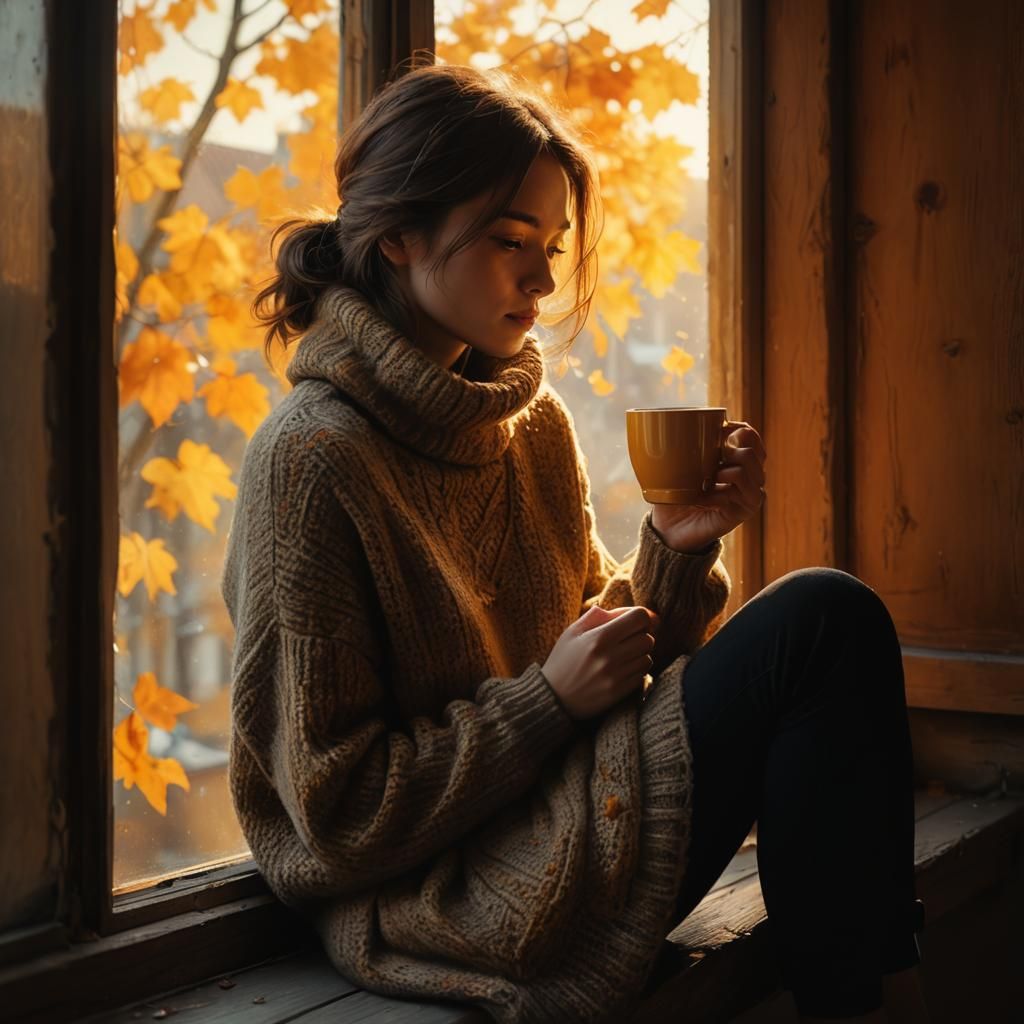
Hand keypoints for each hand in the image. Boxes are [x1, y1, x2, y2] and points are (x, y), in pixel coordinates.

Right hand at [541, 605, 658, 719]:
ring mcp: (616, 676)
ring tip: (623, 655)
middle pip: (648, 638)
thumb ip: (598, 616)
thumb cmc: (563, 660)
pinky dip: (636, 669)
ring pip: (648, 657)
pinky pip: (642, 674)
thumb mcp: (572, 632)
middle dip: (640, 636)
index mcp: (599, 637)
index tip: (631, 621)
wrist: (554, 698)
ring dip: (640, 654)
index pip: (640, 617)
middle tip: (627, 639)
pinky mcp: (620, 692)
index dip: (640, 616)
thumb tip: (626, 611)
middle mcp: (610, 657)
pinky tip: (622, 669)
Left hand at [650, 420, 766, 552]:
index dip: (738, 429)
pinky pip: (739, 491)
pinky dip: (718, 491)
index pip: (751, 436)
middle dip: (730, 448)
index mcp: (735, 460)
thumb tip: (672, 423)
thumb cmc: (673, 495)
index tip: (719, 429)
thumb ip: (683, 446)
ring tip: (707, 480)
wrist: (670, 529)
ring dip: (724, 470)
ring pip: (750, 467)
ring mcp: (750, 493)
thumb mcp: (677, 466)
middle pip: (754, 450)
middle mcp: (749, 475)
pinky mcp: (745, 510)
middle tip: (710, 461)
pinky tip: (703, 498)